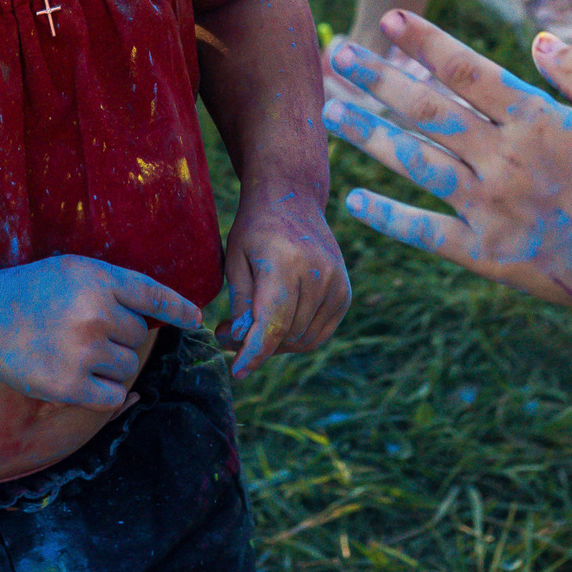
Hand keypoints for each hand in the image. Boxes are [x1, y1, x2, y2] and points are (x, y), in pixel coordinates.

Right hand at [0, 255, 201, 408]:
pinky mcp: (71, 386)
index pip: (154, 296)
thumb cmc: (32, 292)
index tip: (195, 319)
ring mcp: (84, 351)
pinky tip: (83, 380)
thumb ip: (115, 286)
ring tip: (74, 351)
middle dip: (119, 336)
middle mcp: (96, 314)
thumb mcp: (75, 271)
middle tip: (82, 330)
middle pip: (140, 336)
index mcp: (99, 280)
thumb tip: (160, 313)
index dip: (179, 309)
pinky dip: (106, 392)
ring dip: (110, 364)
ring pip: (128, 366)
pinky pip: (113, 395)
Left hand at [218, 189, 350, 377]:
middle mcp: (318, 274)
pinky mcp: (344, 293)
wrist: (293, 198)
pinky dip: (296, 337)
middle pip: (286, 335)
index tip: (238, 372)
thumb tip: (244, 342)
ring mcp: (336, 284)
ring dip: (276, 343)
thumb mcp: (235, 260)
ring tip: (251, 325)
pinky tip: (277, 321)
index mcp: (286, 263)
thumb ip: (241, 303)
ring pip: (303, 340)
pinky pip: (319, 334)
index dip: (254, 352)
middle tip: (227, 333)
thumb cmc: (256, 228)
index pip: (273, 322)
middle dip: (256, 344)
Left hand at [322, 10, 571, 305]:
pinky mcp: (484, 253)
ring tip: (330, 113)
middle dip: (378, 79)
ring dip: (368, 135)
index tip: (389, 18)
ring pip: (416, 162)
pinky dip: (389, 216)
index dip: (425, 40)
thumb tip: (537, 41)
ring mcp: (489, 206)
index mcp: (535, 119)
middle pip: (427, 110)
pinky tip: (355, 200)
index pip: (466, 69)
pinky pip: (426, 232)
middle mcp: (502, 157)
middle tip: (336, 56)